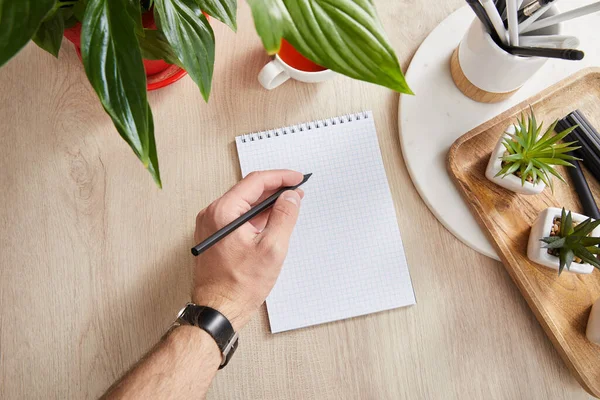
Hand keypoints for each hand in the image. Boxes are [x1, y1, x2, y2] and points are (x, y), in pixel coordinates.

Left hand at [192, 170, 304, 330]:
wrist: (218, 310)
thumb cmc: (239, 285)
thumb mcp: (272, 248)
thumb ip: (284, 217)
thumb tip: (291, 197)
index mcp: (223, 212)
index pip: (255, 182)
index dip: (281, 177)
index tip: (297, 178)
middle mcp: (213, 215)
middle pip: (248, 190)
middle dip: (275, 189)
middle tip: (297, 191)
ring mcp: (212, 226)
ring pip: (244, 204)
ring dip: (267, 203)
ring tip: (289, 204)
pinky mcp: (215, 237)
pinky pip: (238, 217)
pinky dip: (257, 216)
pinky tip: (273, 220)